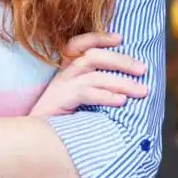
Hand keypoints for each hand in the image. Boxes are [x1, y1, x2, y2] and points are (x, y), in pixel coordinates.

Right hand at [29, 32, 147, 116]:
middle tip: (143, 69)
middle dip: (121, 60)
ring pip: (95, 75)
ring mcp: (61, 87)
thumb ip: (95, 89)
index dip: (99, 37)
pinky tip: (121, 101)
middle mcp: (64, 74)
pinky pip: (86, 93)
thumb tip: (128, 86)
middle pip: (93, 56)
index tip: (120, 38)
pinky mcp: (60, 101)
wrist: (34, 141)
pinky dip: (106, 96)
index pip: (79, 43)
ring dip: (122, 82)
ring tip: (142, 91)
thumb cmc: (61, 121)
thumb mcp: (78, 100)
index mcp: (67, 69)